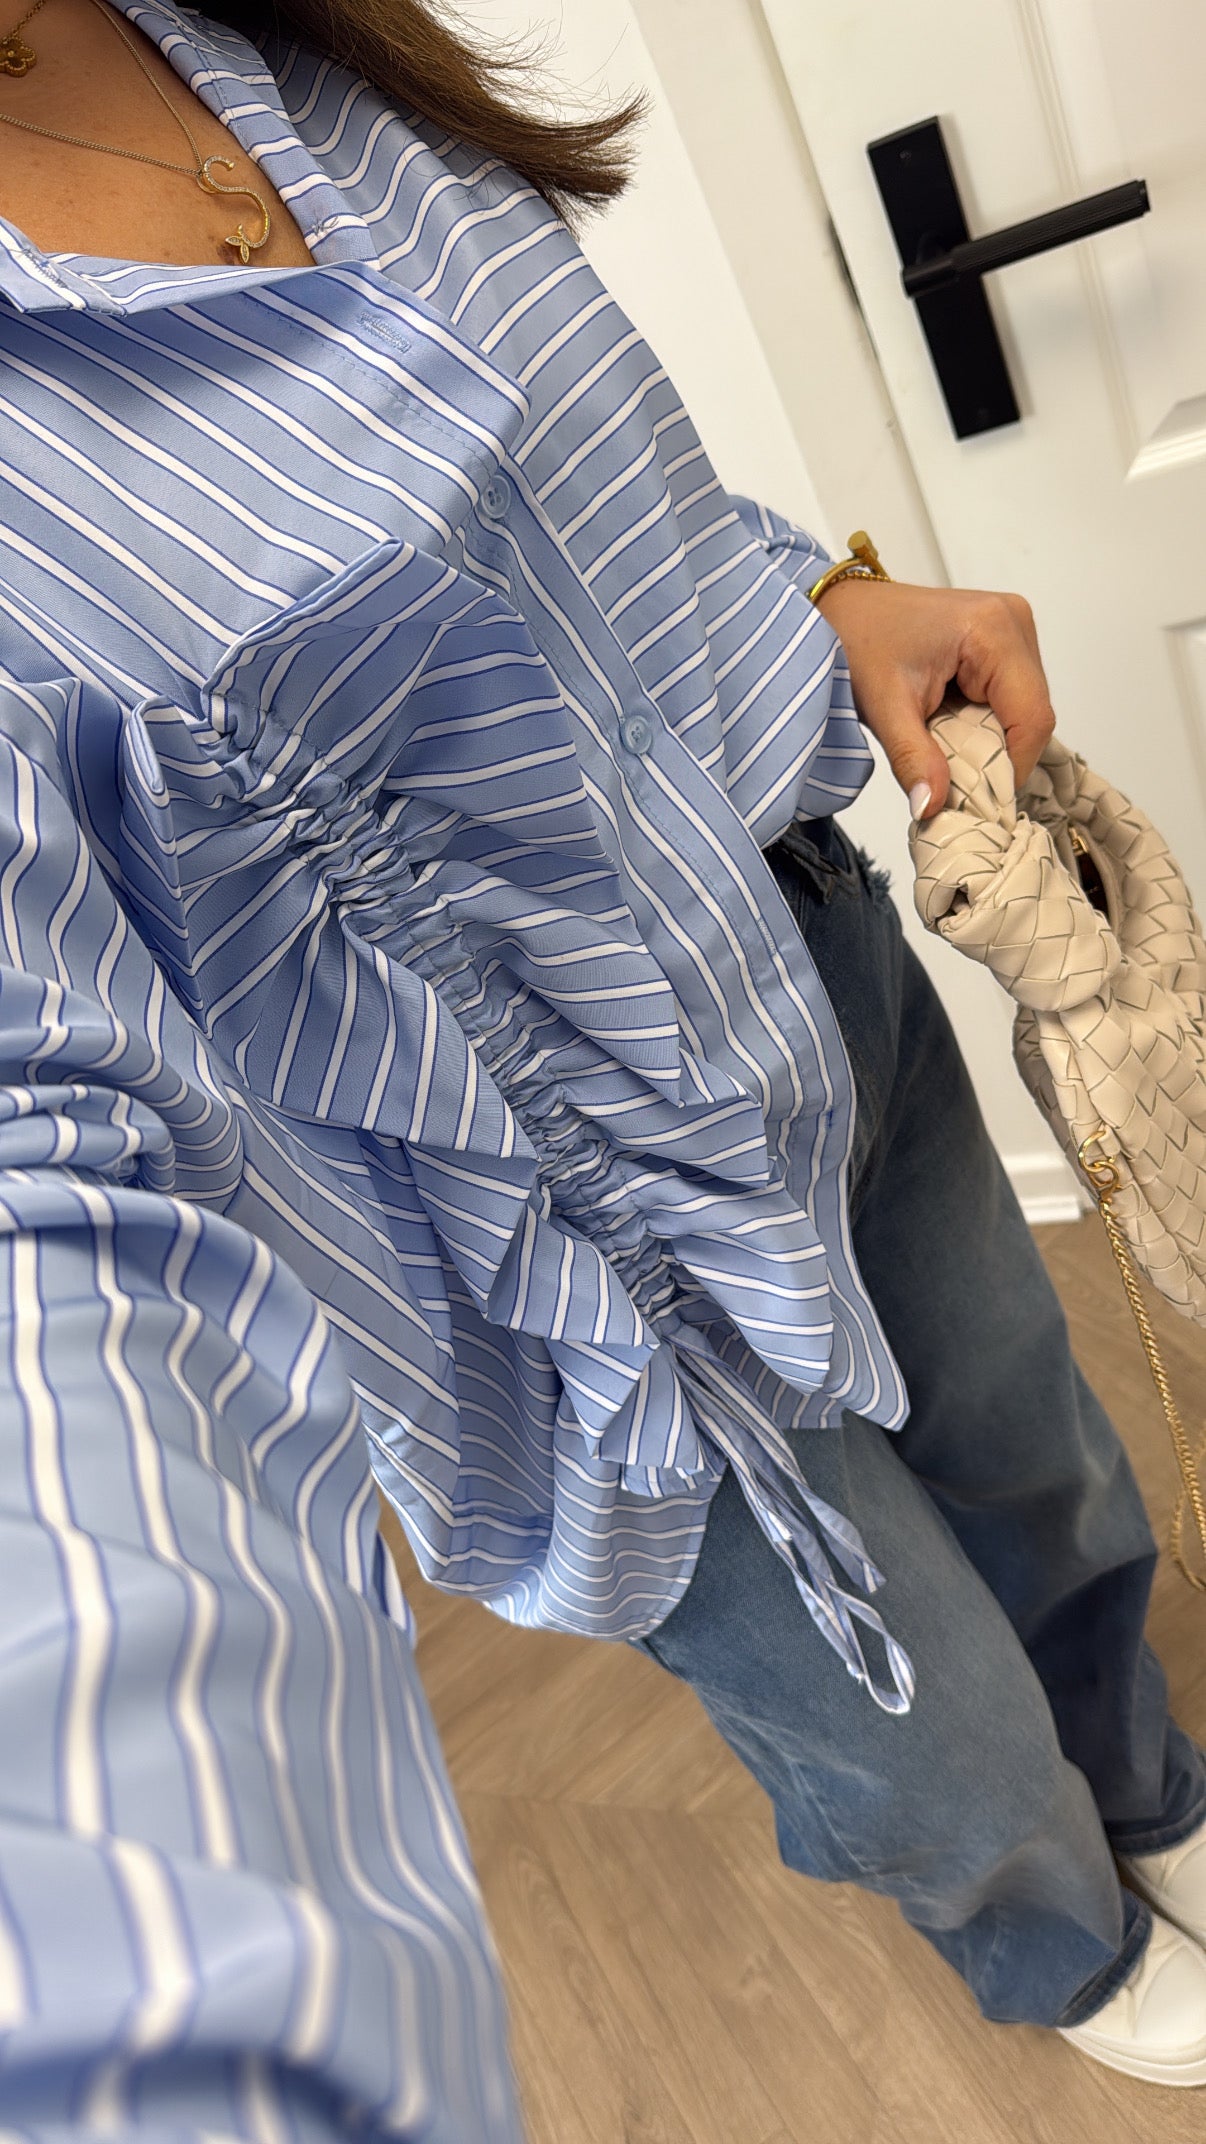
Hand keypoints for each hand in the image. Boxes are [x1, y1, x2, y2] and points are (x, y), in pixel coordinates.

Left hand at [814, 577, 1055, 819]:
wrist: (843, 609)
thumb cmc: (858, 640)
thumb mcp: (884, 707)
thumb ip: (913, 759)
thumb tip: (933, 807)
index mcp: (993, 629)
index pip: (1032, 717)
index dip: (1011, 765)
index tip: (977, 796)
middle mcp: (1013, 620)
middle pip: (1032, 714)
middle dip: (997, 753)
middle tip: (953, 772)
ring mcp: (1012, 626)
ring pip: (1025, 708)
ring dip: (991, 737)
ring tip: (944, 739)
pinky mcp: (1003, 638)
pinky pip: (1011, 696)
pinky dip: (985, 720)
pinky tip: (952, 720)